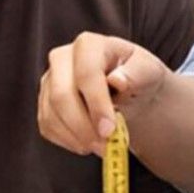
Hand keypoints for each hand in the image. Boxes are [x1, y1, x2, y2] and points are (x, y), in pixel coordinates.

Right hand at [38, 33, 170, 154]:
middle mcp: (62, 58)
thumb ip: (138, 73)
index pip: (85, 73)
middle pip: (61, 96)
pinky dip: (68, 141)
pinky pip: (48, 127)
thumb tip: (118, 80)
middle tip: (105, 147)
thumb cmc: (138, 77)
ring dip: (77, 138)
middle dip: (83, 127)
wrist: (130, 91)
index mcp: (89, 45)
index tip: (109, 130)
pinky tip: (88, 142)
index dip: (96, 104)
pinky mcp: (44, 103)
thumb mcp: (149, 72)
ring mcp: (49, 81)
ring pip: (51, 115)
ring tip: (102, 147)